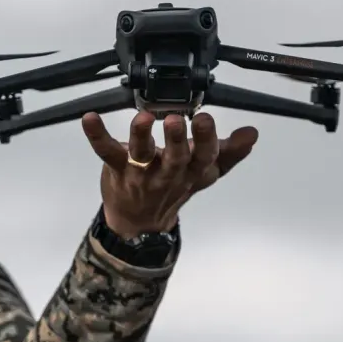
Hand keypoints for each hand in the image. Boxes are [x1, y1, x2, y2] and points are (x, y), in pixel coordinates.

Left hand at [82, 111, 258, 236]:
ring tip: (144, 118)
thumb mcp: (205, 173)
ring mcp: (141, 172)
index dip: (207, 140)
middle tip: (177, 120)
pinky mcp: (118, 168)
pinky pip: (106, 151)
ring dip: (142, 135)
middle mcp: (167, 173)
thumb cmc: (174, 188)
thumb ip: (229, 152)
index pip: (205, 157)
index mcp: (191, 171)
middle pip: (175, 157)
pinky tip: (90, 119)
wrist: (138, 222)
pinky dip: (97, 135)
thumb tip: (252, 134)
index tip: (206, 119)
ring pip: (142, 154)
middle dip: (178, 139)